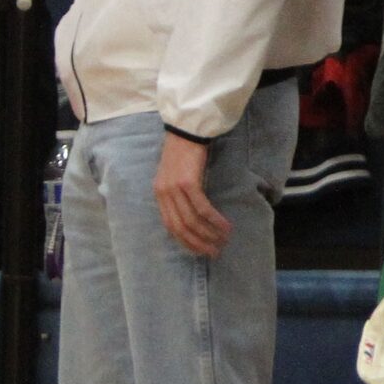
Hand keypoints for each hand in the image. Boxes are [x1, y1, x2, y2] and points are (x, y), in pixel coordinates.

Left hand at [153, 132, 230, 256]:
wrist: (187, 130)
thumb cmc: (185, 152)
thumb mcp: (176, 176)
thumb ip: (179, 194)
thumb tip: (194, 215)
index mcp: (159, 194)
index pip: (170, 227)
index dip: (186, 242)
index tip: (201, 251)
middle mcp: (163, 194)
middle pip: (180, 228)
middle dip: (198, 243)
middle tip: (214, 252)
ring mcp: (174, 189)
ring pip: (191, 221)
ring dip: (209, 234)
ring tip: (223, 241)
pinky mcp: (188, 183)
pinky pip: (202, 208)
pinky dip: (214, 220)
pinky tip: (225, 226)